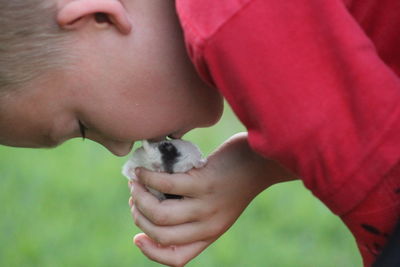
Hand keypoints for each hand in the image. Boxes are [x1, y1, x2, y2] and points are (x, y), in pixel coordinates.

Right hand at [129, 133, 295, 266]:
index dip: (151, 252)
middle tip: (135, 198)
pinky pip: (166, 185)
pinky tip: (142, 171)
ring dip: (139, 198)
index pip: (177, 259)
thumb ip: (193, 212)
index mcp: (210, 233)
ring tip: (135, 183)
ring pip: (160, 213)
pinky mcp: (205, 183)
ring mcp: (207, 205)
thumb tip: (152, 205)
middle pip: (160, 234)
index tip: (137, 236)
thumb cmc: (233, 178)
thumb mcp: (217, 204)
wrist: (260, 160)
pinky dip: (148, 178)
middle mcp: (209, 225)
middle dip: (139, 217)